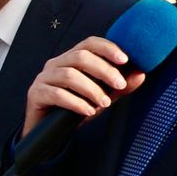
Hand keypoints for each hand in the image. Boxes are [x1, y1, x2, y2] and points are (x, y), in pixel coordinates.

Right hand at [22, 36, 147, 135]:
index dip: (107, 48)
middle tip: (120, 84)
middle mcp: (55, 64)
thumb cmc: (75, 109)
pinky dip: (76, 102)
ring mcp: (43, 78)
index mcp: (71, 59)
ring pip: (69, 75)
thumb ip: (118, 86)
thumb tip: (140, 74)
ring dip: (92, 89)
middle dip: (103, 70)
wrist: (49, 132)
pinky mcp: (35, 94)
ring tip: (105, 103)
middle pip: (80, 57)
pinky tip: (88, 111)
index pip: (89, 43)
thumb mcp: (101, 96)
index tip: (125, 60)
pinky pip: (56, 94)